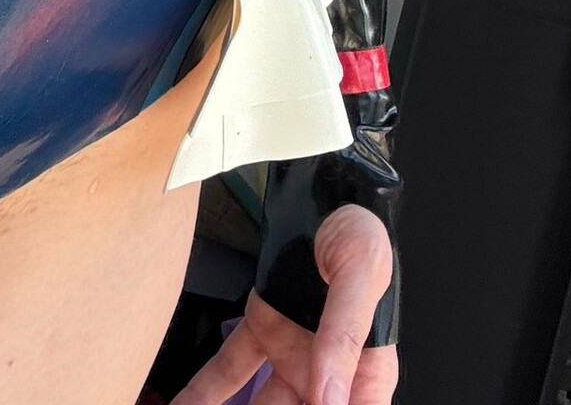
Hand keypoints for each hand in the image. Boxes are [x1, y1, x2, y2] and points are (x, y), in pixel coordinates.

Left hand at [169, 205, 397, 404]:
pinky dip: (205, 393)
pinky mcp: (263, 330)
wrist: (326, 186)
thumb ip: (342, 337)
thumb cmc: (359, 230)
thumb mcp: (360, 278)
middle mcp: (328, 372)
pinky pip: (232, 370)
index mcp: (366, 372)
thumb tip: (329, 399)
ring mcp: (293, 354)